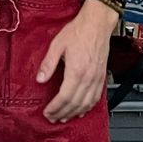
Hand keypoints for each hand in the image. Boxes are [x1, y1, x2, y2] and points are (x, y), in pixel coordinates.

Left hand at [36, 1, 115, 122]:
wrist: (97, 23)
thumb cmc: (78, 31)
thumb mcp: (57, 45)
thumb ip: (48, 64)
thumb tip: (40, 79)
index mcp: (76, 71)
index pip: (64, 97)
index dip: (55, 107)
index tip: (47, 112)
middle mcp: (88, 77)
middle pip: (75, 104)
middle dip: (62, 113)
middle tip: (52, 118)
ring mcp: (97, 78)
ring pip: (86, 103)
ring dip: (74, 113)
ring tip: (64, 118)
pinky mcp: (102, 77)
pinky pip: (96, 98)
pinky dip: (88, 107)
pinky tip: (81, 110)